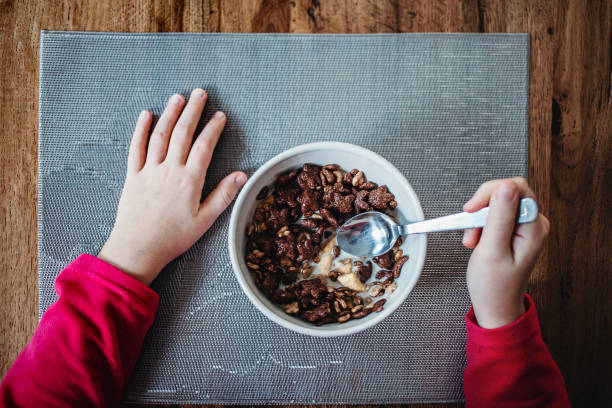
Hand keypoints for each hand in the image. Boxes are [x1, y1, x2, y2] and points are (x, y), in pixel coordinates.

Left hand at [98, 89, 246, 284]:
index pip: (204, 147)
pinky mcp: (132, 176)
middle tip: (200, 93)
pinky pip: (135, 148)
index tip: (220, 115)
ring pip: (160, 136)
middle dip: (192, 111)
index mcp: (189, 181)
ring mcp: (149, 171)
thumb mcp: (204, 220)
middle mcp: (169, 170)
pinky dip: (140, 130)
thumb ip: (223, 195)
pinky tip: (145, 115)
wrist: (137, 248)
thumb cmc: (173, 238)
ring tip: (178, 97)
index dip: (213, 129)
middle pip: (182, 134)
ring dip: (170, 114)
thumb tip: (242, 176)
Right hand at [462, 178, 549, 328]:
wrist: (496, 305)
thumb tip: (505, 187)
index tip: (471, 210)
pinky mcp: (515, 230)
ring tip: (473, 239)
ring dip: (480, 217)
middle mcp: (534, 224)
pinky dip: (481, 224)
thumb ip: (499, 217)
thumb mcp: (492, 250)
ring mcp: (525, 227)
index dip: (489, 194)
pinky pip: (496, 214)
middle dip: (483, 207)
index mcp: (533, 227)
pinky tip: (477, 239)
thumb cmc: (494, 285)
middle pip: (507, 192)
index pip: (515, 188)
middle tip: (471, 228)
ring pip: (499, 202)